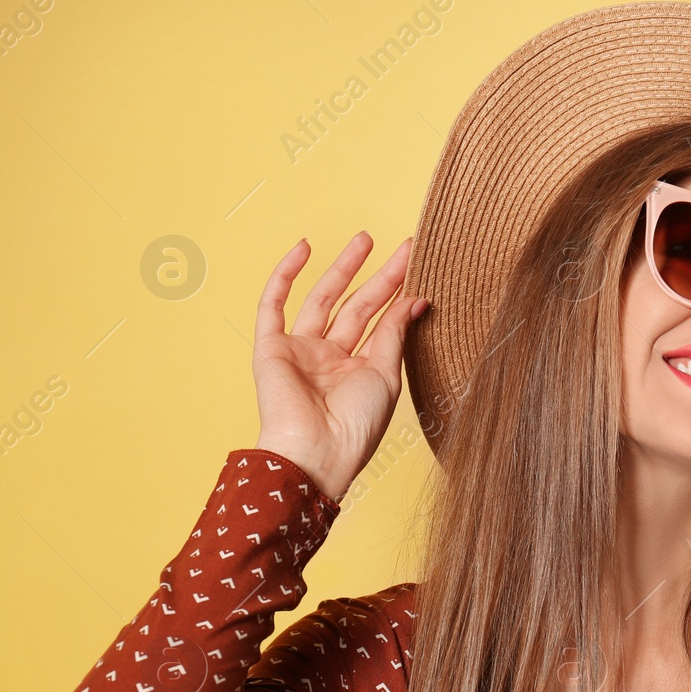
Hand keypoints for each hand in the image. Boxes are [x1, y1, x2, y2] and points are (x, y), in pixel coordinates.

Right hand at [251, 233, 426, 501]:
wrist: (317, 452)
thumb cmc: (356, 425)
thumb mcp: (385, 374)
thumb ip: (395, 333)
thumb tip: (415, 298)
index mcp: (359, 369)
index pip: (382, 321)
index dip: (400, 292)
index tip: (419, 264)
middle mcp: (330, 358)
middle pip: (358, 306)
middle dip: (380, 276)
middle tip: (404, 247)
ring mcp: (300, 351)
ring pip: (322, 299)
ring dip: (343, 268)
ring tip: (366, 239)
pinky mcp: (271, 348)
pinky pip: (273, 305)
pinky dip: (285, 275)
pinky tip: (304, 248)